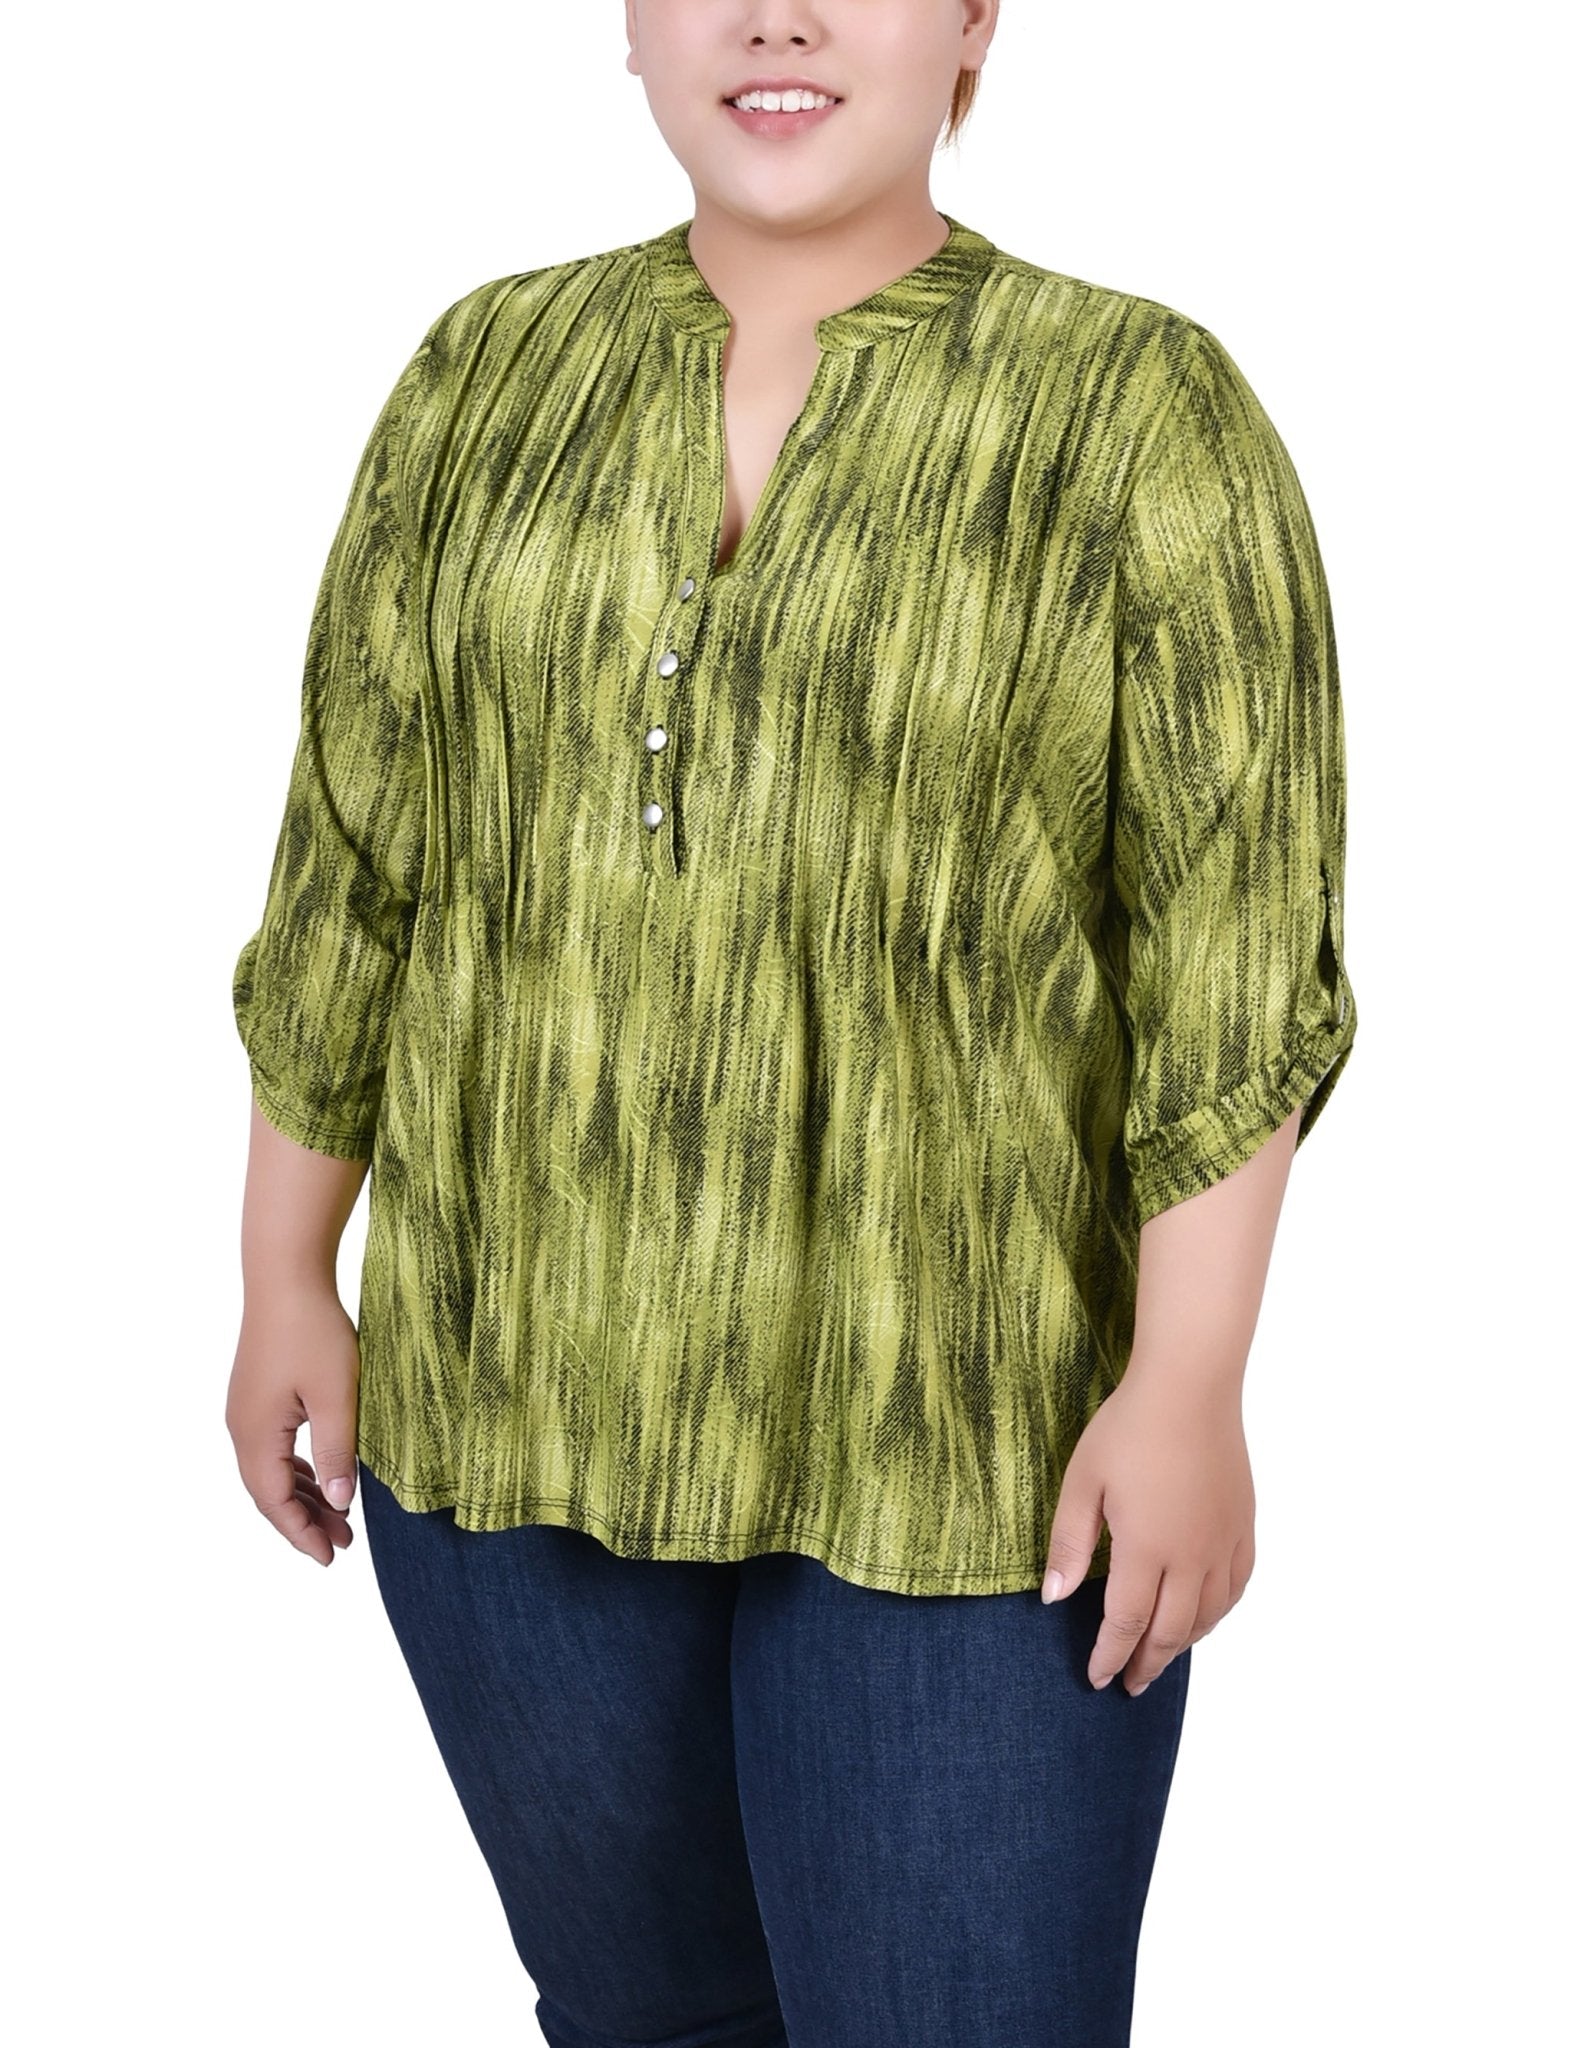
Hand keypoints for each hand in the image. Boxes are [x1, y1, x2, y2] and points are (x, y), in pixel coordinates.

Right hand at [226, 1285, 361, 1564]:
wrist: (286, 1276)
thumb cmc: (313, 1331)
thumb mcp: (337, 1397)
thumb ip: (338, 1453)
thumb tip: (340, 1504)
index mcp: (256, 1435)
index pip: (275, 1502)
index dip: (302, 1533)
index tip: (331, 1558)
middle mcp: (241, 1427)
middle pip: (269, 1492)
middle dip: (304, 1521)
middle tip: (343, 1544)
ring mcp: (246, 1410)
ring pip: (271, 1470)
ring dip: (303, 1494)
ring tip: (340, 1516)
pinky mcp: (257, 1393)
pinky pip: (273, 1446)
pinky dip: (297, 1468)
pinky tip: (322, 1473)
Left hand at [1039, 1371, 1254, 1693]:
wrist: (1190, 1387)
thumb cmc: (1129, 1428)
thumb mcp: (1082, 1483)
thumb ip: (1070, 1545)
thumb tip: (1053, 1597)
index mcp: (1147, 1550)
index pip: (1127, 1624)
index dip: (1110, 1656)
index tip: (1097, 1678)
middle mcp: (1191, 1557)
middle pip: (1170, 1631)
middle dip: (1147, 1664)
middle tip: (1130, 1685)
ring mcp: (1223, 1543)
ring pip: (1208, 1616)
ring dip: (1182, 1644)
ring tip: (1161, 1656)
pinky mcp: (1242, 1525)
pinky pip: (1237, 1586)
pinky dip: (1219, 1613)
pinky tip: (1205, 1615)